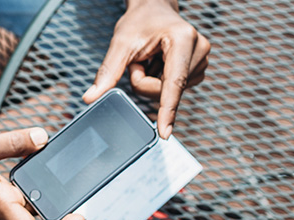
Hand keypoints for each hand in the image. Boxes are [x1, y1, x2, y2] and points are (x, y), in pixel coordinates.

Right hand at [0, 128, 85, 219]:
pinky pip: (28, 198)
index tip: (80, 218)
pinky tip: (52, 173)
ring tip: (78, 185)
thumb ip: (11, 142)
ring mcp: (3, 204)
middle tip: (89, 196)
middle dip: (66, 216)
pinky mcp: (2, 195)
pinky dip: (43, 190)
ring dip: (56, 204)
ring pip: (35, 212)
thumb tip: (42, 138)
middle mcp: (3, 208)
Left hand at [82, 0, 210, 138]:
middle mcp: (200, 50)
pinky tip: (159, 64)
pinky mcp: (199, 70)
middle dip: (145, 82)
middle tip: (140, 60)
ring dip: (153, 81)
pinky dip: (161, 82)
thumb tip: (90, 98)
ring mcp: (203, 61)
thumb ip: (107, 72)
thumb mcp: (120, 43)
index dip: (167, 110)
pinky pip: (174, 91)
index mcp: (183, 39)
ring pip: (169, 94)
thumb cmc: (139, 21)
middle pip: (166, 91)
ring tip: (152, 59)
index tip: (164, 133)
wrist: (154, 9)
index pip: (173, 83)